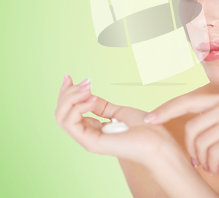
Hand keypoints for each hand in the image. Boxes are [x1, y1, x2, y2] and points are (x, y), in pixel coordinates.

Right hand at [55, 74, 181, 167]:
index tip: (69, 76)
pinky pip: (71, 123)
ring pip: (61, 118)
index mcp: (93, 129)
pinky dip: (78, 107)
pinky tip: (92, 99)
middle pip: (61, 113)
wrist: (158, 141)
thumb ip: (102, 106)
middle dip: (67, 93)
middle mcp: (87, 135)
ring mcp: (88, 140)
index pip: (68, 111)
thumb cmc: (145, 129)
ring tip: (88, 89)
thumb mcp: (119, 111)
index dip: (66, 92)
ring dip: (71, 98)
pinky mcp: (91, 143)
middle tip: (85, 82)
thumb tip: (87, 95)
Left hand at [144, 93, 218, 173]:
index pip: (188, 100)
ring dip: (201, 158)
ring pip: (201, 141)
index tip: (150, 119)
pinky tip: (216, 167)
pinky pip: (214, 151)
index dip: (165, 109)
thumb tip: (207, 120)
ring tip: (209, 165)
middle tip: (195, 159)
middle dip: (188, 146)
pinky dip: (210, 162)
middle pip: (191, 126)